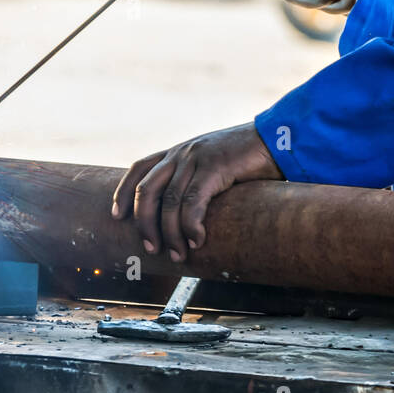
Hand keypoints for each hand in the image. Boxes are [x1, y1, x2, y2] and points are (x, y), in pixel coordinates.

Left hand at [111, 122, 282, 261]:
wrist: (277, 138)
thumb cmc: (249, 156)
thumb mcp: (214, 163)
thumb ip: (198, 180)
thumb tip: (187, 213)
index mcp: (179, 151)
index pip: (139, 169)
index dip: (123, 193)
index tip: (116, 217)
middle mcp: (182, 153)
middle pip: (146, 190)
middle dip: (143, 223)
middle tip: (151, 247)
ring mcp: (196, 158)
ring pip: (168, 202)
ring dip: (170, 233)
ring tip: (178, 254)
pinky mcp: (213, 167)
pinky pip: (192, 202)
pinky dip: (191, 226)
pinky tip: (197, 240)